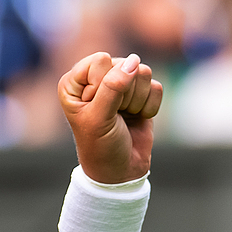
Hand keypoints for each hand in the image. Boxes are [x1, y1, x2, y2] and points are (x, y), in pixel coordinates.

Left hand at [58, 52, 163, 184]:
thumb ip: (113, 87)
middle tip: (113, 116)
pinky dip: (149, 106)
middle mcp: (96, 78)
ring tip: (124, 117)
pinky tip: (136, 118)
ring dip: (137, 101)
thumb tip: (134, 61)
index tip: (98, 109)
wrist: (120, 171)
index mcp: (74, 81)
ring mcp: (120, 83)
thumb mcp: (99, 119)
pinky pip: (156, 87)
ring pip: (143, 73)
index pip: (101, 60)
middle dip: (124, 94)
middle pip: (124, 64)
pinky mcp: (141, 92)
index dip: (104, 85)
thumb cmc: (100, 146)